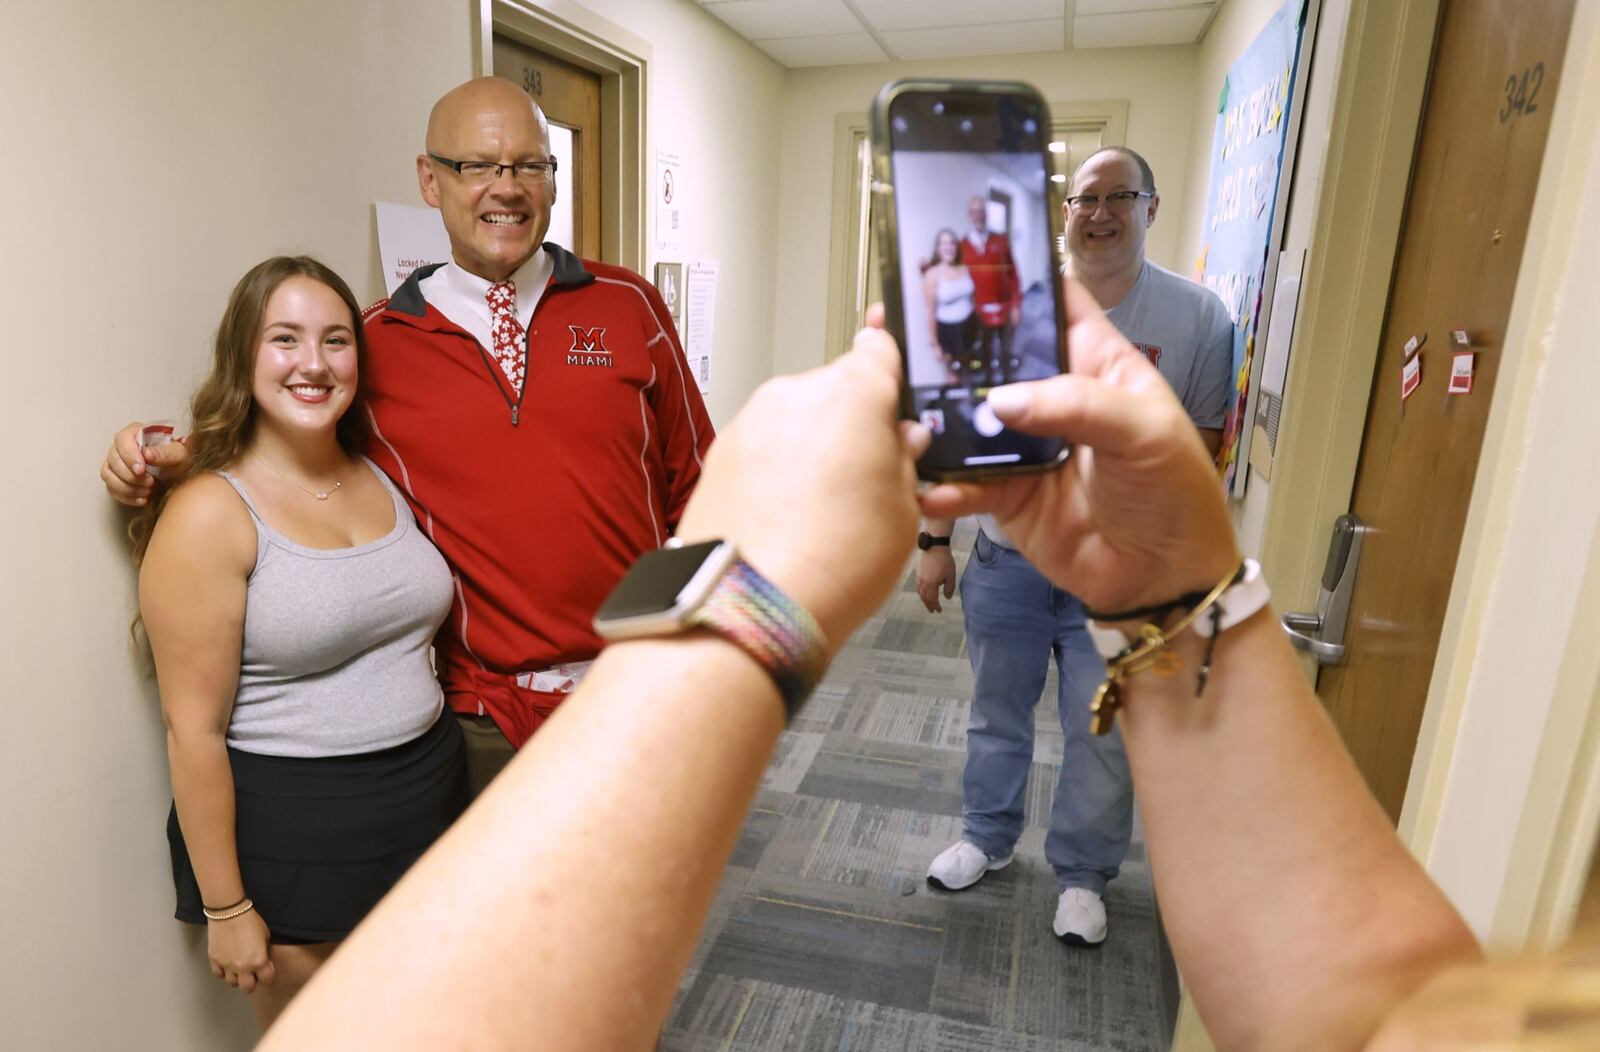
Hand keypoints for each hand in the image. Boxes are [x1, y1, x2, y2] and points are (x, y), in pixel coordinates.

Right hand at [100, 421, 189, 505]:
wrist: (179, 474)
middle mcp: (122, 446)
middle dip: (130, 475)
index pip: (122, 439)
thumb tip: (147, 454)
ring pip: (107, 474)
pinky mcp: (114, 478)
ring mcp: (115, 462)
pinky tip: (142, 499)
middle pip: (112, 458)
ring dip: (127, 487)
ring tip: (148, 491)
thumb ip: (164, 453)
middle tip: (150, 482)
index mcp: (136, 433)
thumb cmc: (179, 459)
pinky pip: (111, 488)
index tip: (141, 470)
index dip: (129, 455)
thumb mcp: (179, 455)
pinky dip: (126, 496)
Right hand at [207, 908, 275, 993]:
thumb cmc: (249, 920)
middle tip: (252, 973)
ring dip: (237, 977)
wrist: (229, 912)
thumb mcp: (266, 936)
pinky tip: (227, 963)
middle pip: (248, 988)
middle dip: (252, 982)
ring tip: (239, 967)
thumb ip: (264, 952)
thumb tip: (263, 960)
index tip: (266, 970)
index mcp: (259, 961)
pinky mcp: (214, 960)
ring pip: (232, 983)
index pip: (267, 980)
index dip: (267, 975)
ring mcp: (227, 965)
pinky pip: (218, 974)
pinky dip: (223, 971)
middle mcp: (243, 967)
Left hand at [675, 313, 929, 651]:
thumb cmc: (832, 562)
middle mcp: (796, 393)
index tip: (897, 392)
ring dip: (810, 448)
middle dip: (852, 423)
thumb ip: (905, 462)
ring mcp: (751, 420)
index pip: (881, 350)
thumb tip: (904, 441)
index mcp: (854, 393)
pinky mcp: (719, 452)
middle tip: (867, 476)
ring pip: (795, 419)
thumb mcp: (904, 514)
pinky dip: (775, 471)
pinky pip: (761, 448)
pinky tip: (786, 518)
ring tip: (822, 510)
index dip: (892, 370)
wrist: (749, 603)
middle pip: (835, 390)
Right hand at [916, 547, 956, 613]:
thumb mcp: (951, 575)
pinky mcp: (918, 571)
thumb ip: (949, 588)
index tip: (939, 611)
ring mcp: (919, 576)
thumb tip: (947, 597)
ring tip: (928, 602)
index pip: (932, 599)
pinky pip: (918, 585)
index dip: (935, 606)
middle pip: (924, 598)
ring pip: (920, 592)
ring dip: (924, 599)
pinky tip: (925, 590)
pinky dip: (921, 591)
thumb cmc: (944, 560)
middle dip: (928, 605)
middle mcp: (923, 582)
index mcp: (931, 584)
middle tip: (932, 610)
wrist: (934, 545)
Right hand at [920, 276, 1238, 613]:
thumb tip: (1004, 399)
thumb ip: (1078, 405)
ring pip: (968, 418)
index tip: (970, 261)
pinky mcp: (1006, 495)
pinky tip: (931, 484)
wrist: (1166, 579)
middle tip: (903, 332)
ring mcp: (1025, 446)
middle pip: (994, 358)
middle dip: (952, 346)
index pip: (1054, 304)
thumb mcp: (1145, 433)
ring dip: (937, 415)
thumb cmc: (1176, 494)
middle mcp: (1052, 397)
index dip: (1018, 281)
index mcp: (1094, 363)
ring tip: (903, 407)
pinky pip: (965, 483)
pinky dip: (945, 484)